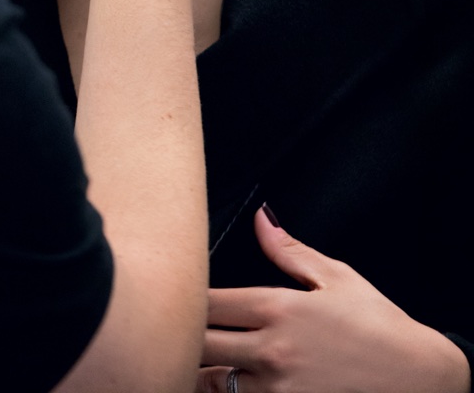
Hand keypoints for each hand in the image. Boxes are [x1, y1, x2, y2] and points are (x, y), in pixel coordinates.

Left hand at [196, 207, 470, 392]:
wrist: (419, 380)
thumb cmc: (378, 327)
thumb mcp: (336, 277)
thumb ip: (289, 250)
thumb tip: (262, 219)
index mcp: (279, 309)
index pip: (208, 302)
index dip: (185, 297)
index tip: (178, 293)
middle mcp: (272, 351)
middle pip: (200, 343)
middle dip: (184, 334)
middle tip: (177, 326)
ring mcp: (278, 391)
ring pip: (213, 383)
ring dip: (205, 371)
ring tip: (203, 359)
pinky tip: (232, 383)